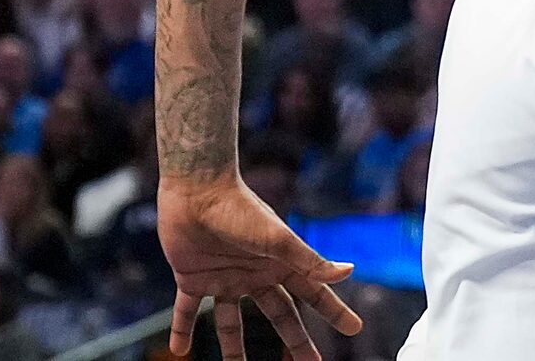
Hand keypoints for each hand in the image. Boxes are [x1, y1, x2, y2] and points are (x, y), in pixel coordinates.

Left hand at [162, 177, 362, 360]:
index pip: (313, 294)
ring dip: (233, 348)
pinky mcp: (192, 279)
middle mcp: (255, 275)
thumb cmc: (239, 209)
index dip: (334, 312)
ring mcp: (224, 279)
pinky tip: (180, 349)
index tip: (354, 327)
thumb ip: (309, 260)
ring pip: (231, 322)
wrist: (196, 190)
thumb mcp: (277, 239)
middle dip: (295, 341)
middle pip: (280, 315)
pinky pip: (186, 311)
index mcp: (279, 264)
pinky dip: (182, 329)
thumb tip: (348, 272)